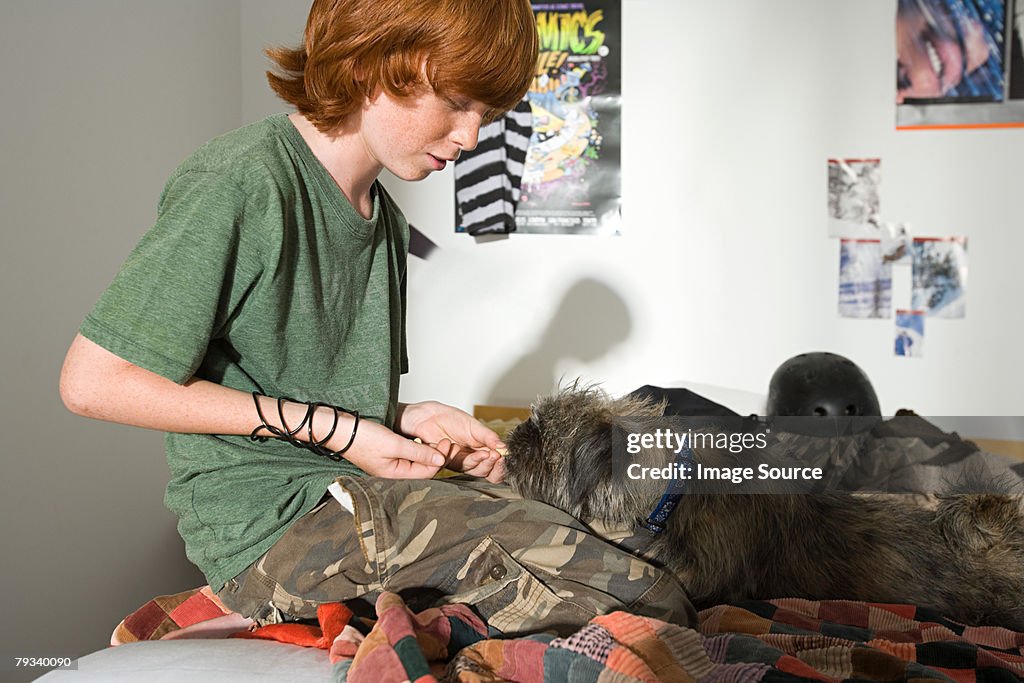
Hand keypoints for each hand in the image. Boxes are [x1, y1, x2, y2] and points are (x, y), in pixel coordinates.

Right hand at [320, 410, 446, 478]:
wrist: (338, 429)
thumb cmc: (360, 438)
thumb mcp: (394, 444)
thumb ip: (418, 453)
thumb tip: (440, 460)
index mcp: (394, 474)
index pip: (427, 472)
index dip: (440, 459)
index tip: (446, 443)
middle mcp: (392, 471)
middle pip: (422, 467)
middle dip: (436, 455)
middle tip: (445, 441)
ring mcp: (388, 462)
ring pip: (415, 459)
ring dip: (427, 450)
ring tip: (436, 439)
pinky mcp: (385, 452)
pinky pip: (406, 452)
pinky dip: (416, 446)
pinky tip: (420, 438)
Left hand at [396, 401, 506, 482]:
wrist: (422, 416)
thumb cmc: (446, 417)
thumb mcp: (472, 425)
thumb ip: (487, 436)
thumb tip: (503, 447)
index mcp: (480, 448)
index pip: (495, 464)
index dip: (501, 464)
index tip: (503, 457)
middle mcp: (470, 457)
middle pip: (487, 471)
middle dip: (493, 465)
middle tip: (495, 455)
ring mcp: (458, 461)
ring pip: (474, 471)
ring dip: (481, 462)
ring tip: (485, 453)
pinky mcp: (445, 464)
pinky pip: (457, 467)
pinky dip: (464, 459)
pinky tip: (465, 450)